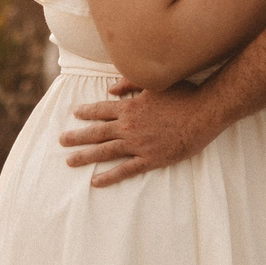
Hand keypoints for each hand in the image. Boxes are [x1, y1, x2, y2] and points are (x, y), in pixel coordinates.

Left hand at [59, 81, 216, 186]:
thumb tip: (110, 89)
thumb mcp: (155, 83)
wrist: (204, 113)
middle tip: (61, 140)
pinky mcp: (150, 159)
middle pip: (97, 132)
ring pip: (105, 152)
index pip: (101, 110)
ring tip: (70, 161)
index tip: (75, 114)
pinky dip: (109, 176)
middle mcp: (129, 126)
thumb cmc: (183, 94)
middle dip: (77, 136)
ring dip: (85, 157)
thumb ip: (130, 83)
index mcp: (130, 107)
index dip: (87, 112)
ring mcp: (138, 144)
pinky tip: (95, 182)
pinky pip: (125, 170)